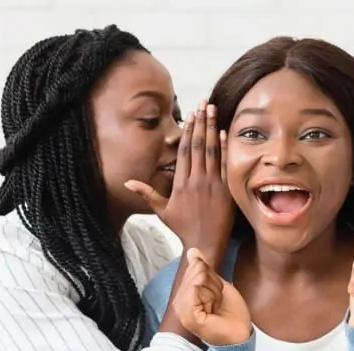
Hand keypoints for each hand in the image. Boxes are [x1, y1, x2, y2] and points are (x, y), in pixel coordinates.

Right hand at [125, 100, 233, 262]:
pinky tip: (224, 133)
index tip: (190, 116)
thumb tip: (127, 182)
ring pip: (212, 152)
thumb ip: (146, 193)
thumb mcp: (161, 210)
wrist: (204, 243)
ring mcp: (213, 185)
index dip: (187, 131)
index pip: (184, 151)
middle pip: (198, 146)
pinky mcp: (226, 190)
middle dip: (201, 122)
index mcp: (180, 183)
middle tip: (203, 104)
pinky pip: (226, 165)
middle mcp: (196, 181)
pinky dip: (225, 148)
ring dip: (212, 129)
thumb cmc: (182, 227)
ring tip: (213, 110)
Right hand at [173, 248, 250, 345]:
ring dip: (214, 291)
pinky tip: (214, 310)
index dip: (212, 276)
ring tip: (216, 306)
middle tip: (218, 302)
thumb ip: (204, 269)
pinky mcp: (188, 315)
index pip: (195, 266)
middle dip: (213, 284)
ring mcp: (182, 310)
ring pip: (197, 279)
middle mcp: (179, 302)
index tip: (217, 294)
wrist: (240, 334)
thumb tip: (192, 252)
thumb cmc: (231, 314)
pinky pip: (196, 289)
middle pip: (196, 271)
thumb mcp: (217, 285)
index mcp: (184, 295)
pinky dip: (212, 296)